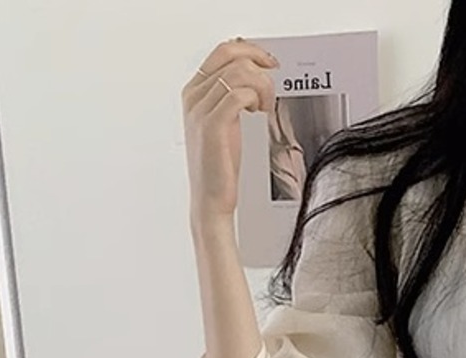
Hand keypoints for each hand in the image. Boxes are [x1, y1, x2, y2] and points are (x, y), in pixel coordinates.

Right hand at [181, 37, 278, 225]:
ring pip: (239, 73)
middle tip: (271, 88)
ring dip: (262, 87)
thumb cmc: (220, 166)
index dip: (251, 51)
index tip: (269, 64)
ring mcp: (201, 109)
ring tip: (265, 108)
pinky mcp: (213, 125)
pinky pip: (240, 94)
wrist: (211, 199)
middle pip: (231, 55)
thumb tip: (254, 75)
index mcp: (194, 91)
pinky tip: (261, 113)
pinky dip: (257, 99)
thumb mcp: (224, 124)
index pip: (222, 51)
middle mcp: (194, 96)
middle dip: (260, 66)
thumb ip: (231, 97)